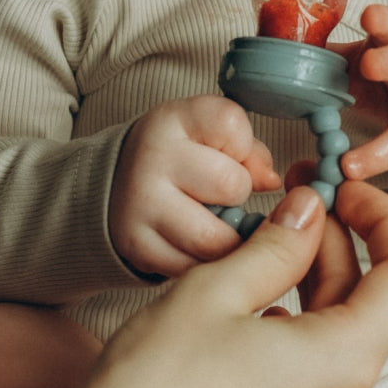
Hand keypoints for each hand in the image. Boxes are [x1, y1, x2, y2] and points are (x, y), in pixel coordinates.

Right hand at [88, 179, 387, 387]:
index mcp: (345, 364)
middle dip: (339, 243)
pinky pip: (313, 371)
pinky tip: (251, 297)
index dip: (384, 219)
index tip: (342, 187)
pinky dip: (296, 322)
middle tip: (295, 195)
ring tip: (267, 238)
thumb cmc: (152, 384)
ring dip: (314, 280)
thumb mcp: (217, 289)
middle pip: (371, 304)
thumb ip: (280, 243)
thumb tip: (313, 209)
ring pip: (339, 336)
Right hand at [108, 95, 279, 277]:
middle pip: (231, 185)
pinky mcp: (137, 244)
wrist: (116, 185)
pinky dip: (206, 264)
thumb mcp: (210, 135)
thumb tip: (271, 183)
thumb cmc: (181, 158)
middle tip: (224, 198)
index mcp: (173, 119)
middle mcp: (152, 156)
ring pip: (216, 238)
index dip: (244, 146)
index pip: (231, 125)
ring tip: (219, 227)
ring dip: (229, 240)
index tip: (230, 155)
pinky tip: (197, 246)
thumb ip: (250, 152)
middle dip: (239, 197)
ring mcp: (141, 202)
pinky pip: (195, 268)